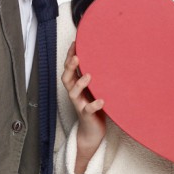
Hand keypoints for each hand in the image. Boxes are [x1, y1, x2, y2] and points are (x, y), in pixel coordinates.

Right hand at [62, 42, 105, 172]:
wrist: (93, 130)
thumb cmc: (94, 105)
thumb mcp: (94, 88)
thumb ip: (96, 75)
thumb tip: (107, 55)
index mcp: (75, 85)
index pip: (69, 68)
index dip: (69, 56)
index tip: (75, 43)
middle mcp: (75, 93)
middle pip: (66, 78)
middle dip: (70, 67)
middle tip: (77, 57)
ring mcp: (79, 104)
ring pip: (73, 93)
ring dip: (80, 83)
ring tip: (89, 75)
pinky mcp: (86, 115)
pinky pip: (88, 110)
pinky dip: (94, 105)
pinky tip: (102, 100)